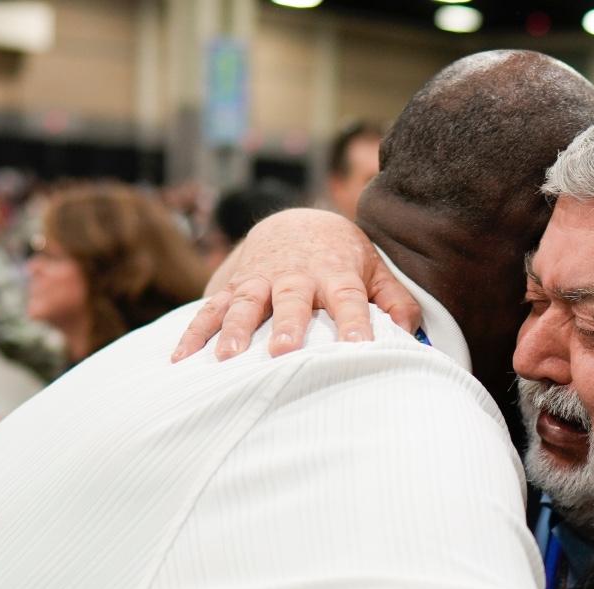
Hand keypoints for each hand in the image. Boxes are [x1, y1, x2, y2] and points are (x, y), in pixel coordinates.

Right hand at [172, 209, 420, 361]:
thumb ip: (395, 300)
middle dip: (288, 325)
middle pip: (291, 300)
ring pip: (245, 304)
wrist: (297, 224)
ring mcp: (260, 281)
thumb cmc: (342, 257)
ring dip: (235, 330)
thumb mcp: (374, 270)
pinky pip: (210, 310)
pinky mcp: (233, 287)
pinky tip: (180, 360)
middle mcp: (295, 276)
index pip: (349, 299)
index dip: (354, 323)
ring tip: (227, 359)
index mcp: (336, 274)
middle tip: (284, 351)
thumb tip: (412, 332)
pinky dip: (194, 333)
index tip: (357, 347)